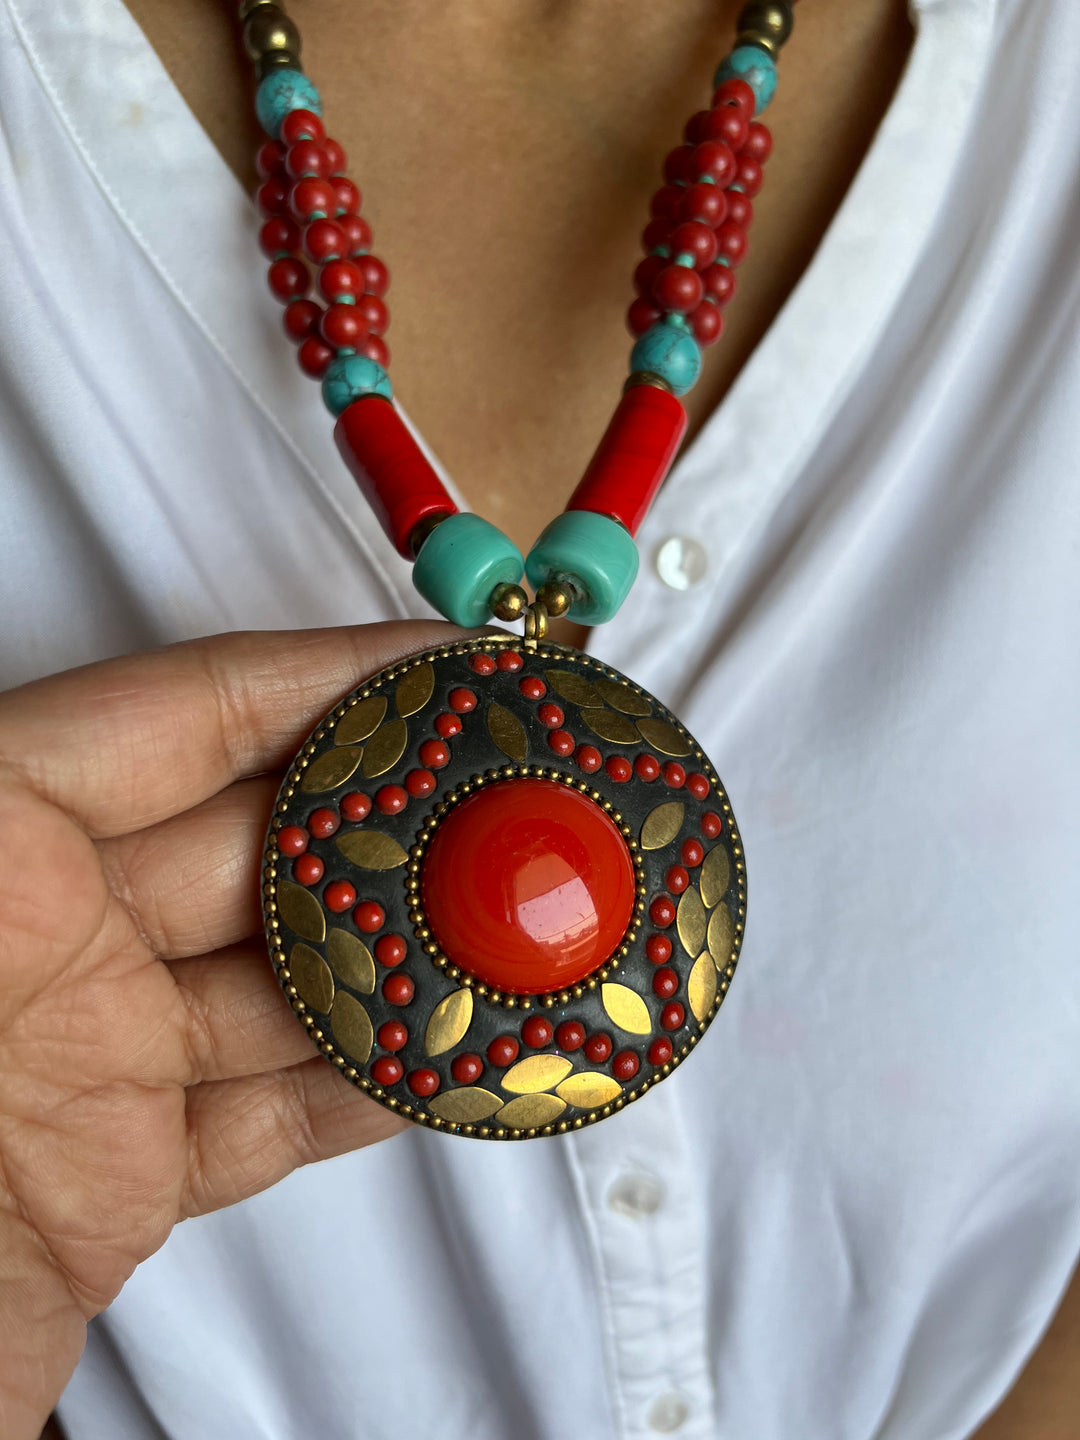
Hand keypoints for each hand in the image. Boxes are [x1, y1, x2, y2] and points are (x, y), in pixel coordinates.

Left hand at [0, 623, 456, 1438]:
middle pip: (262, 845)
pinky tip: (440, 1058)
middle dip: (397, 825)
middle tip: (511, 814)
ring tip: (510, 944)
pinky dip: (363, 1087)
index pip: (185, 713)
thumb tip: (225, 773)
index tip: (445, 673)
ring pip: (283, 982)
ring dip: (405, 968)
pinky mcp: (115, 1169)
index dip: (328, 680)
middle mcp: (40, 940)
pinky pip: (268, 1108)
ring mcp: (84, 1054)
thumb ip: (32, 820)